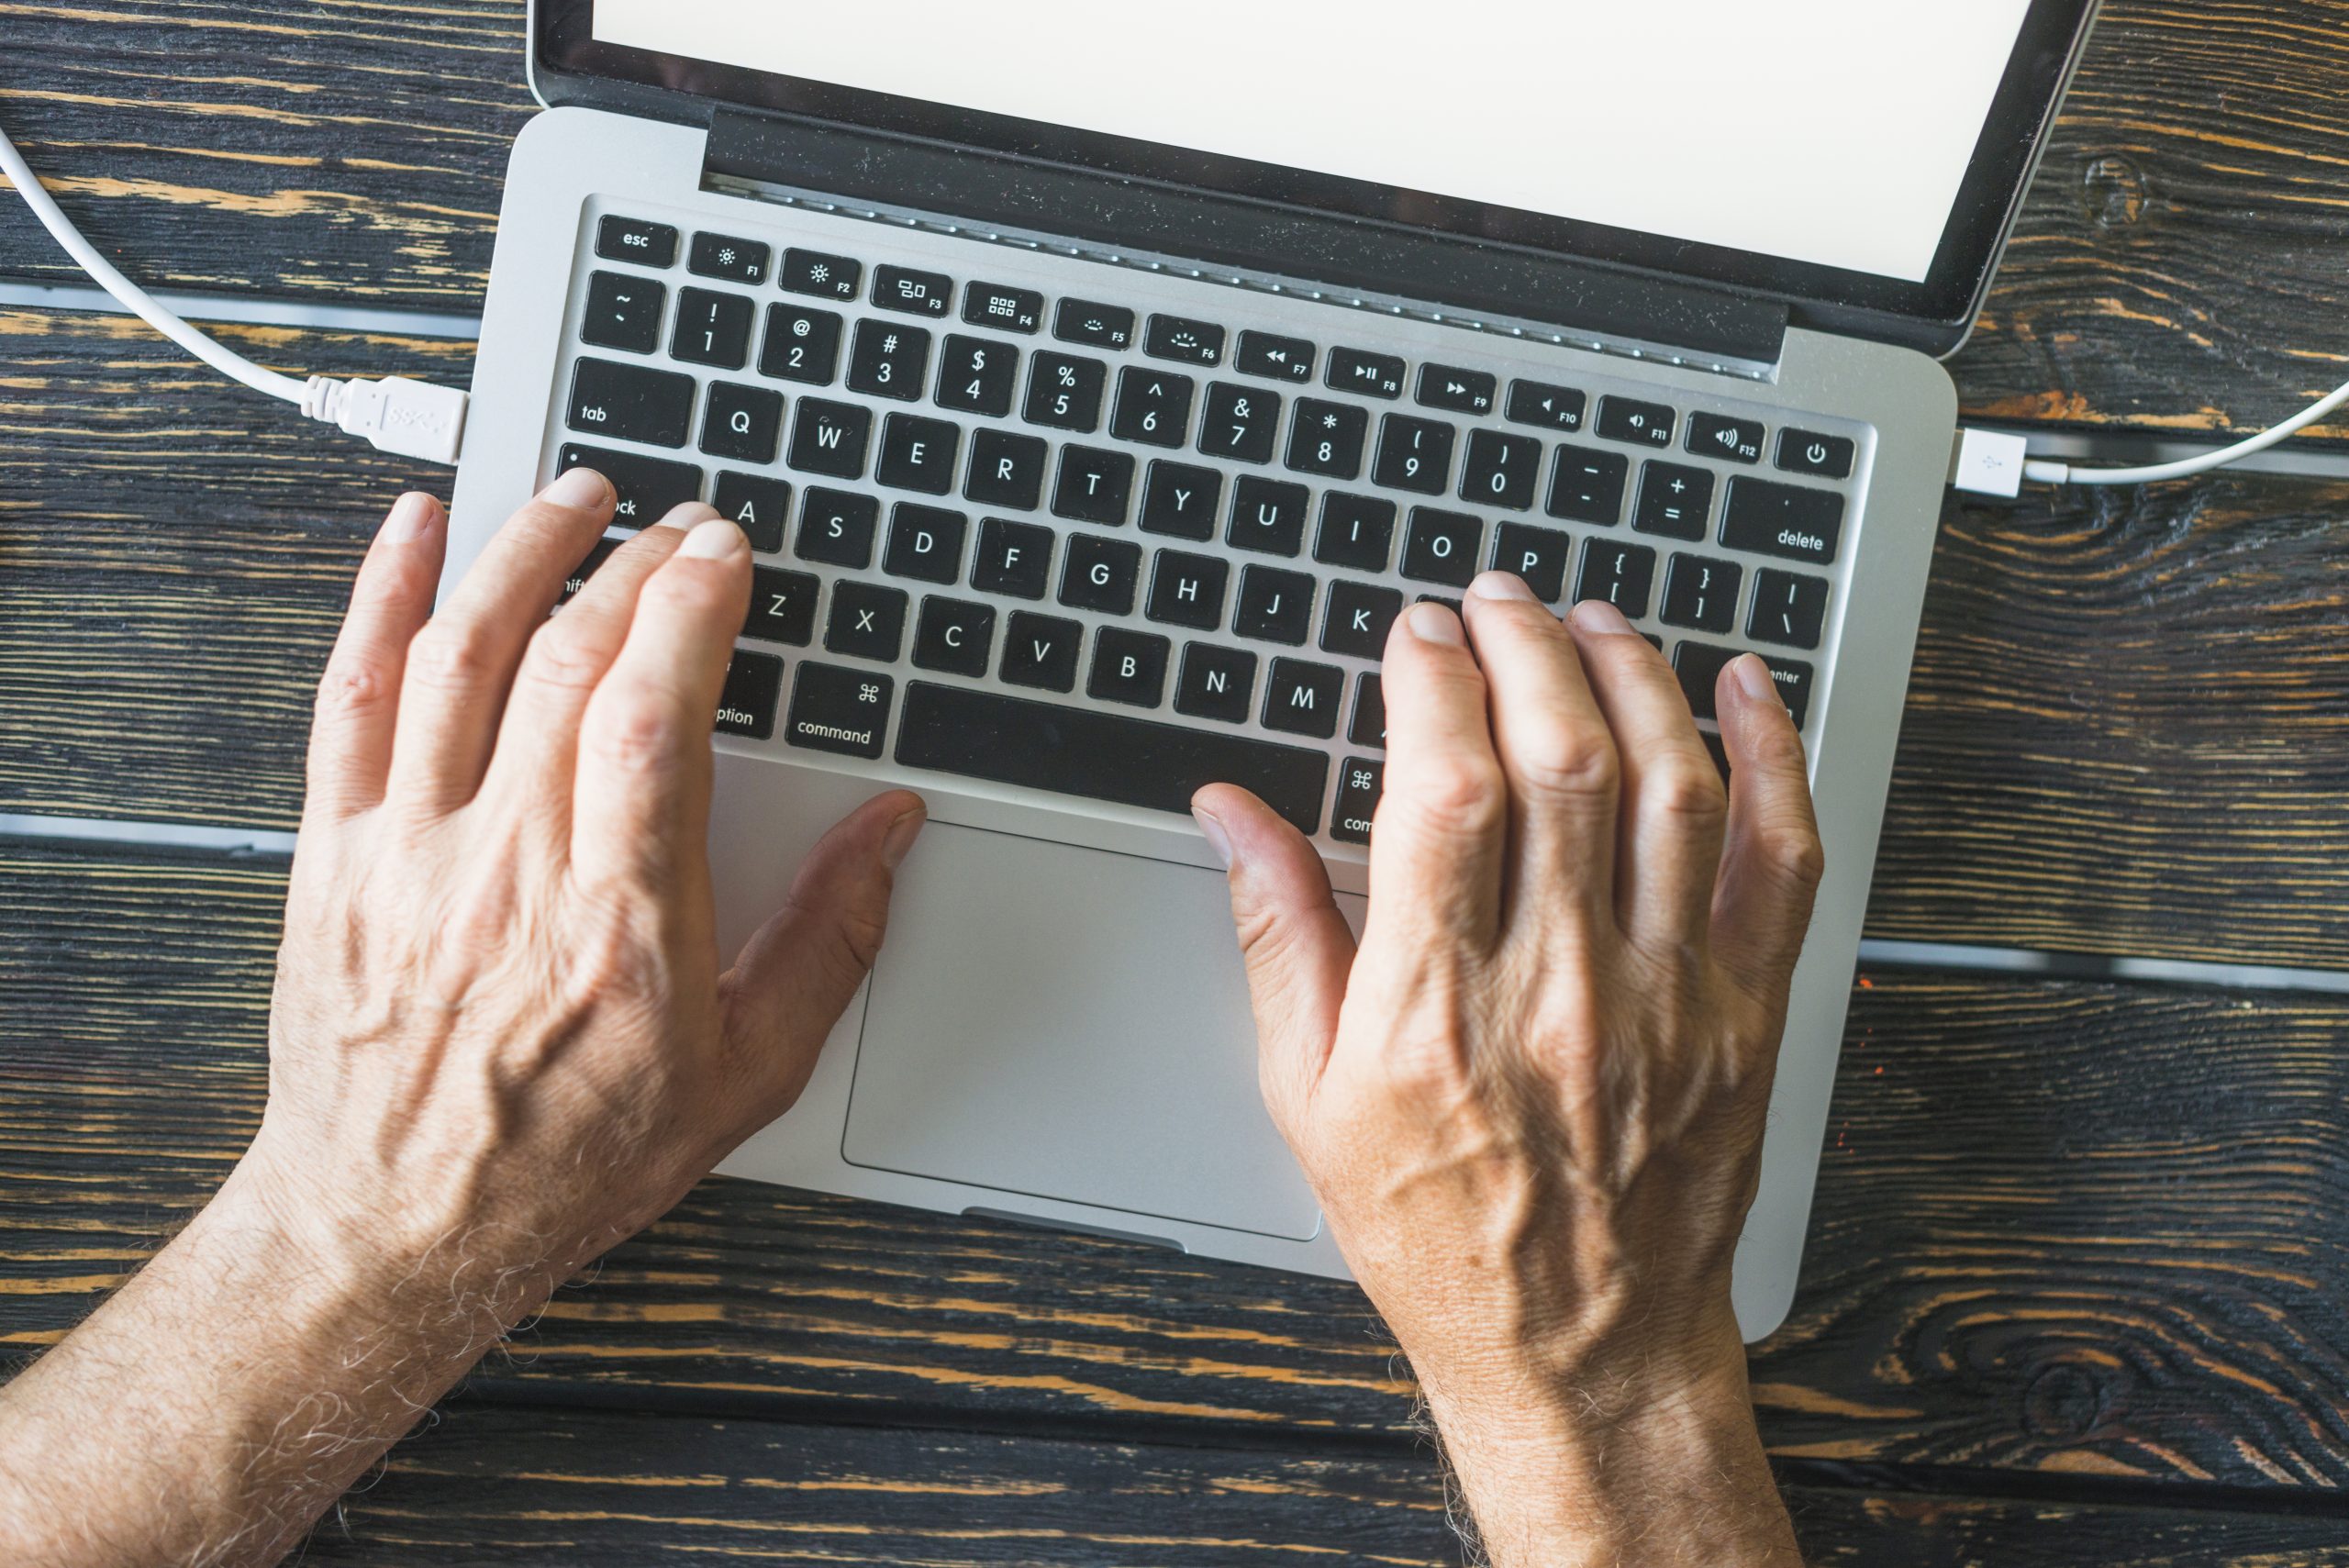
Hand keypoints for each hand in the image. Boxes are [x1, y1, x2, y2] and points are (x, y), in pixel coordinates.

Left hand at [0, 476, 924, 1567]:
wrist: (399, 1226)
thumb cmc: (570, 1157)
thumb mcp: (746, 1072)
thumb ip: (830, 939)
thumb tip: (890, 831)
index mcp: (621, 920)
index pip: (656, 713)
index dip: (694, 606)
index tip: (726, 553)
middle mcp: (509, 870)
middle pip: (571, 662)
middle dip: (636, 564)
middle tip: (681, 525)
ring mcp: (412, 853)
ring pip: (462, 653)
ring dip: (524, 551)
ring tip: (577, 496)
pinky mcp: (338, 852)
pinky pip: (348, 697)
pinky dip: (380, 598)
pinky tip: (417, 531)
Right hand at [1194, 572, 1821, 1566]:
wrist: (1577, 1352)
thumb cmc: (1437, 1235)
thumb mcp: (1307, 1097)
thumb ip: (1277, 935)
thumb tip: (1231, 812)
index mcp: (1435, 1009)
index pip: (1445, 790)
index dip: (1434, 682)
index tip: (1418, 636)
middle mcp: (1558, 992)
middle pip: (1562, 760)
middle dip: (1527, 645)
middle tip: (1498, 598)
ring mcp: (1668, 1001)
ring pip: (1673, 787)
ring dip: (1634, 676)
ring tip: (1593, 622)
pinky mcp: (1745, 1016)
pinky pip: (1783, 861)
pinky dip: (1774, 758)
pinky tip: (1744, 689)